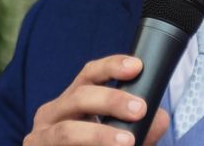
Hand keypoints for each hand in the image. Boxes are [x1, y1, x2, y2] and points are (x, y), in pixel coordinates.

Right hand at [23, 54, 169, 145]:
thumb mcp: (116, 138)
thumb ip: (139, 130)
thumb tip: (161, 118)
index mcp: (72, 101)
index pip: (89, 74)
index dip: (112, 66)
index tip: (137, 66)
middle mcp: (53, 112)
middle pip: (80, 96)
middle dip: (111, 100)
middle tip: (139, 109)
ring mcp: (41, 135)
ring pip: (67, 130)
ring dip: (99, 135)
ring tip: (127, 142)